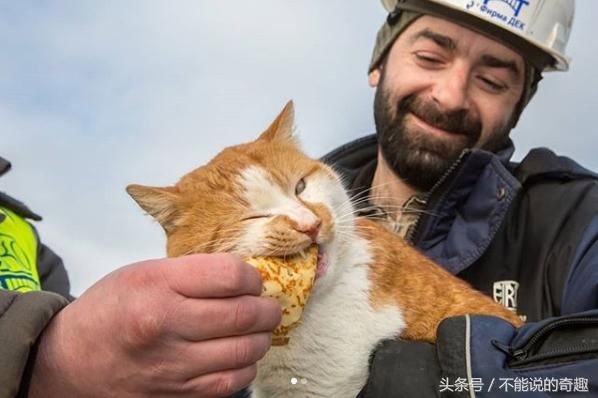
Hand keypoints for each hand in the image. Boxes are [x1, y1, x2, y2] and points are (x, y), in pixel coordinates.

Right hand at [28, 254, 281, 397]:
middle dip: (268, 309)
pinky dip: (245, 367)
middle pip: (243, 316)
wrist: (69, 362)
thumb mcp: (144, 274)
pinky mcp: (177, 396)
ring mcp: (172, 367)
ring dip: (262, 339)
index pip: (230, 277)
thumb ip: (193, 272)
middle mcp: (166, 326)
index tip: (253, 280)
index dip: (252, 277)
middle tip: (269, 306)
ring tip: (259, 330)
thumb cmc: (109, 310)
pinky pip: (230, 383)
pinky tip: (242, 355)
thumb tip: (243, 278)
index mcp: (157, 286)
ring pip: (243, 353)